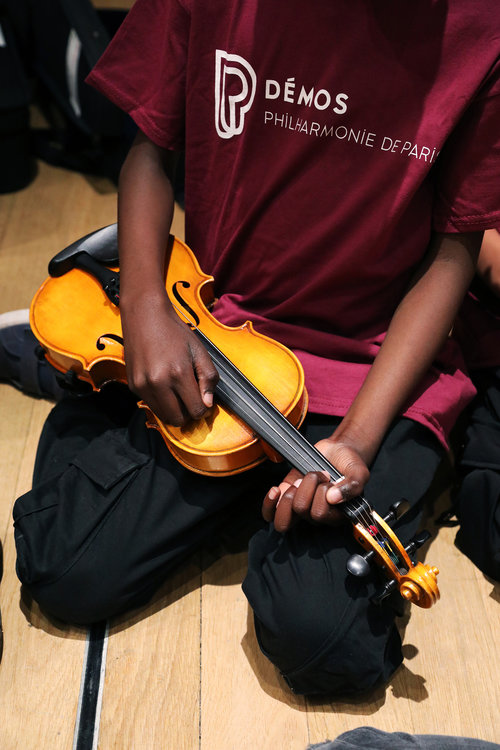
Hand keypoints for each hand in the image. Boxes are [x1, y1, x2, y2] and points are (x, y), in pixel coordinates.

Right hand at [121, 290, 218, 425]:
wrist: (145, 315)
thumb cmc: (174, 331)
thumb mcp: (199, 351)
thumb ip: (208, 378)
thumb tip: (208, 403)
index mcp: (178, 373)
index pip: (196, 410)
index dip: (204, 408)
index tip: (203, 400)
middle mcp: (158, 383)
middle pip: (178, 420)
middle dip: (188, 413)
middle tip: (191, 399)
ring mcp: (143, 386)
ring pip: (163, 417)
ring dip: (174, 410)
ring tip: (178, 392)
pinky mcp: (133, 386)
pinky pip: (151, 405)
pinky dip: (161, 402)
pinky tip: (165, 385)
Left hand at [262, 437, 369, 531]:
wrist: (337, 452)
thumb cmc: (349, 464)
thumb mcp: (358, 472)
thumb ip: (353, 485)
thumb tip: (333, 498)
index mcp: (335, 515)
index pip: (320, 514)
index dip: (322, 493)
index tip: (330, 479)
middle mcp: (317, 516)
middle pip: (302, 511)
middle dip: (307, 486)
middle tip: (316, 476)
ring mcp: (300, 508)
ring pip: (284, 518)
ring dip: (290, 494)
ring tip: (299, 482)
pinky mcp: (286, 498)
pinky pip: (270, 513)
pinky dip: (269, 503)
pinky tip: (276, 490)